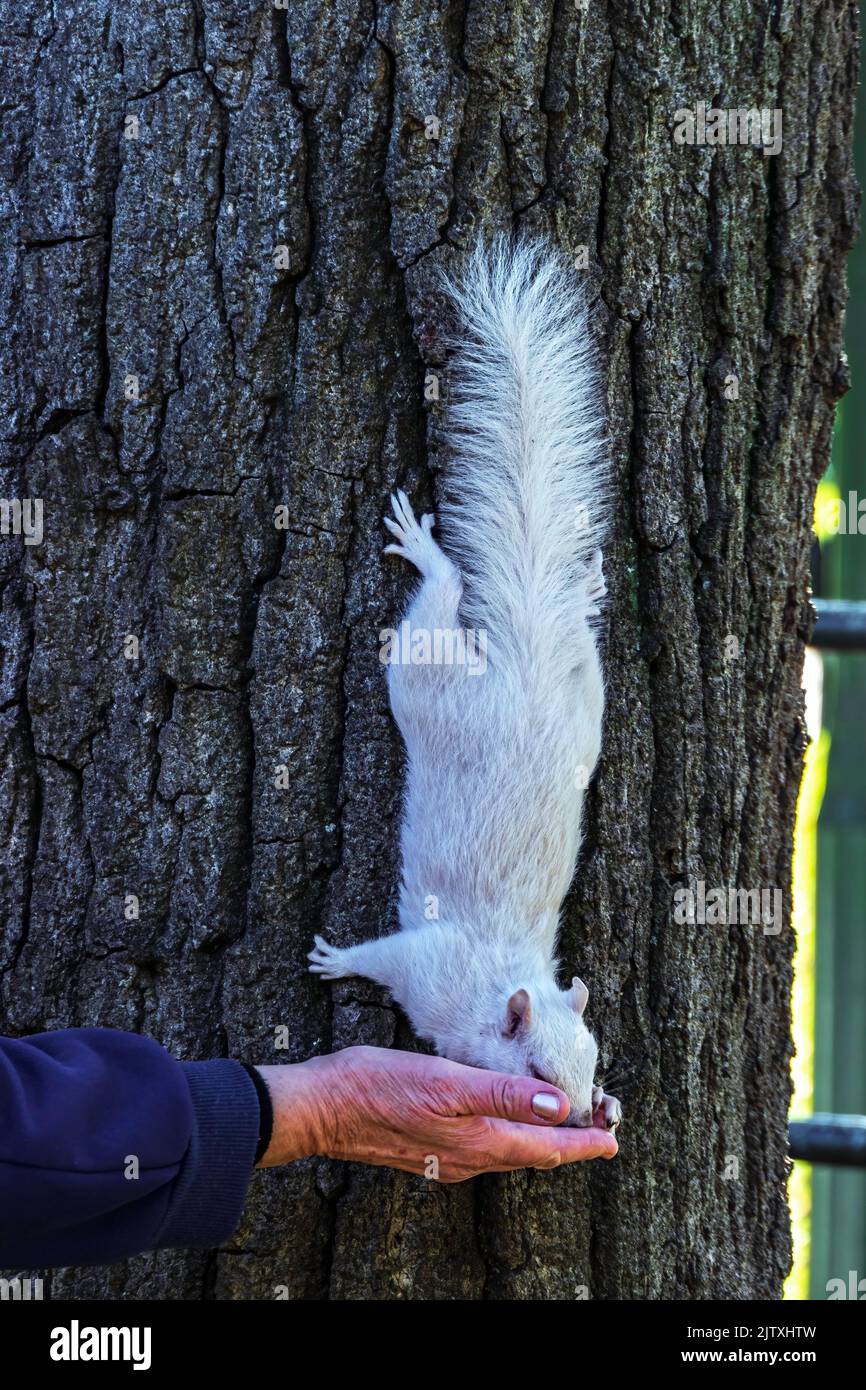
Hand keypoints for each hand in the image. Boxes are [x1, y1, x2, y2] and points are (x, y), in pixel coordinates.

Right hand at [255, 1045, 616, 1180]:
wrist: (323, 1108)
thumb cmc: (380, 1086)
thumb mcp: (448, 1082)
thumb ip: (505, 1095)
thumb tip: (560, 1106)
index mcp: (480, 1141)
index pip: (547, 1146)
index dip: (583, 1142)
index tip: (613, 1141)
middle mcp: (468, 1158)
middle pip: (532, 1153)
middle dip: (568, 1144)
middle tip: (599, 1133)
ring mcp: (446, 1157)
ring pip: (508, 1152)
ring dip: (539, 1141)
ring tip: (563, 1129)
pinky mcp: (428, 1148)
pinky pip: (483, 1148)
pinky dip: (508, 1137)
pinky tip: (504, 1124)